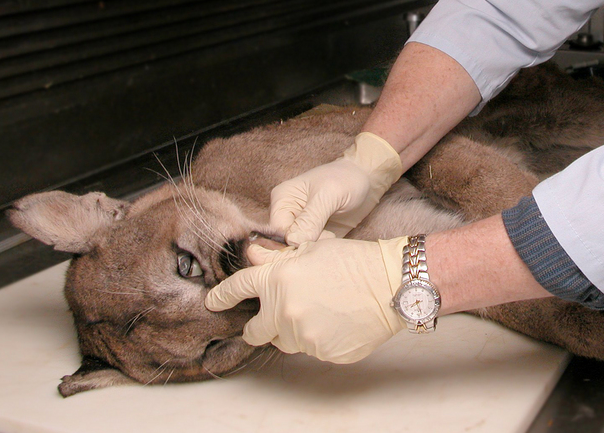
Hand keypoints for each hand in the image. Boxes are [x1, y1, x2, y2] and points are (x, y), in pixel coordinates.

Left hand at [205, 236, 407, 362]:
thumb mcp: (312, 249)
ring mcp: (303, 336)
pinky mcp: (322, 353)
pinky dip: (320, 338)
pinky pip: (312, 350)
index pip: (238, 288)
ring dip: (295, 330)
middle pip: (256, 330)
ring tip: (322, 311)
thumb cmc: (354, 260)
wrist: (390, 284)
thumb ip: (277, 258)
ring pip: (287, 340)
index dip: (223, 296)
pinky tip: (338, 322)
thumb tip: (252, 255)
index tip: (213, 302)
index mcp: (278, 280)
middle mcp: (284, 311)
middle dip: (258, 326)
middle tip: (270, 319)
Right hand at [270, 132, 401, 244]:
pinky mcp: (313, 234)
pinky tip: (333, 240)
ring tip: (331, 236)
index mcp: (282, 199)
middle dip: (305, 245)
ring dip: (314, 248)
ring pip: (297, 249)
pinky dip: (321, 250)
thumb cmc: (346, 179)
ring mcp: (300, 225)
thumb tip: (293, 242)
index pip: (277, 231)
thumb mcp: (329, 195)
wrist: (365, 179)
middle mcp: (287, 214)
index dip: (293, 240)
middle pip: (285, 243)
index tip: (317, 237)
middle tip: (327, 237)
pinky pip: (310, 250)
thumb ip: (311, 218)